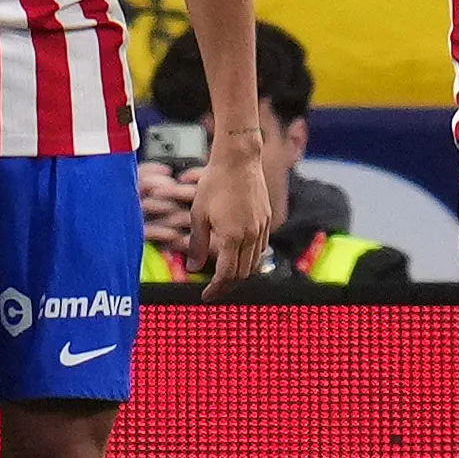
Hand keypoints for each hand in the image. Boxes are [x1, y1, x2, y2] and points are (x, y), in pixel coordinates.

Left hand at [191, 125, 284, 297]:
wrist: (239, 160)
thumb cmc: (215, 183)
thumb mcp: (198, 214)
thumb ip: (196, 244)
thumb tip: (192, 269)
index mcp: (232, 236)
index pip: (226, 274)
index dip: (216, 289)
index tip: (206, 297)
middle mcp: (251, 235)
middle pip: (243, 273)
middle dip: (228, 286)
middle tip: (213, 291)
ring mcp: (262, 228)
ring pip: (254, 263)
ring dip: (240, 274)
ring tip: (224, 278)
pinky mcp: (266, 221)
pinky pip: (260, 248)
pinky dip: (249, 259)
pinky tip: (237, 257)